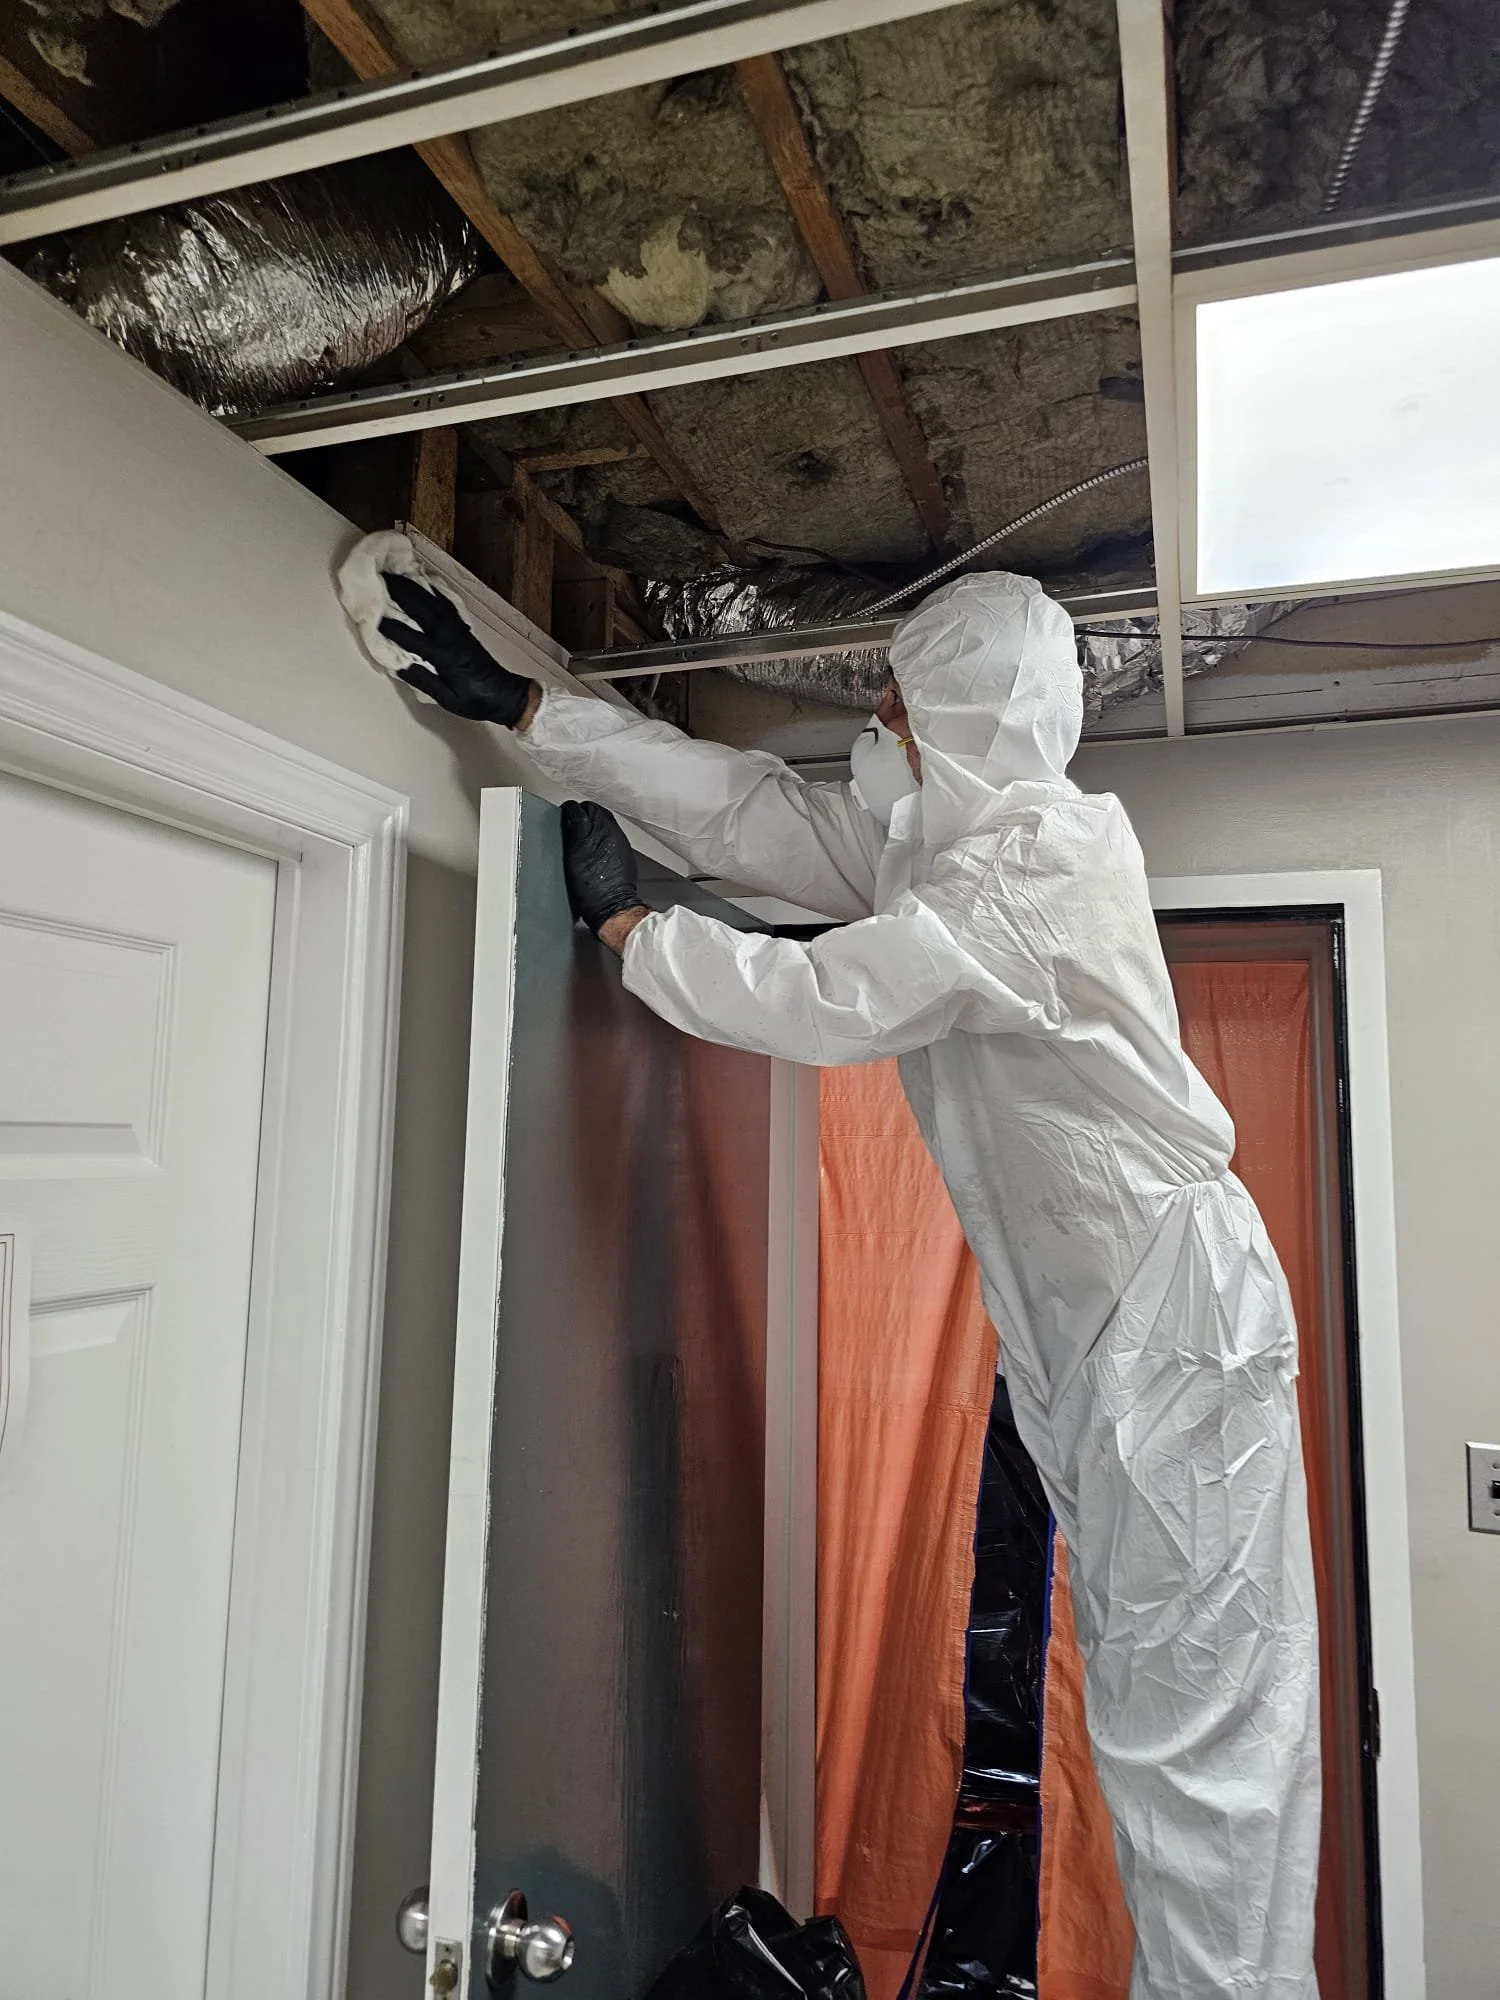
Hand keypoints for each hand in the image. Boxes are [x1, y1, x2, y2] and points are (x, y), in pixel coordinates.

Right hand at [379, 572, 533, 725]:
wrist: (504, 692)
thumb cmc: (476, 699)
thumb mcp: (448, 699)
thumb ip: (425, 682)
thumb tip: (401, 667)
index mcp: (446, 659)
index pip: (415, 640)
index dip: (395, 630)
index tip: (376, 619)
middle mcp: (452, 640)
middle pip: (424, 612)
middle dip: (403, 594)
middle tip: (382, 579)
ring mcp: (459, 630)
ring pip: (435, 604)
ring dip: (415, 588)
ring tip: (397, 575)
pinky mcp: (464, 628)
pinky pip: (447, 605)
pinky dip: (434, 592)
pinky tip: (424, 583)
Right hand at [560, 801, 648, 942]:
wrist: (611, 908)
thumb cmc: (593, 887)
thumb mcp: (574, 854)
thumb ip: (575, 828)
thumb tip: (571, 811)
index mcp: (603, 829)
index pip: (585, 807)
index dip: (571, 811)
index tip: (563, 817)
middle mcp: (615, 834)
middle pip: (596, 813)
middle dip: (582, 816)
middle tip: (569, 826)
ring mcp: (620, 845)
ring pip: (604, 825)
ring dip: (591, 828)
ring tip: (579, 839)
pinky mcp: (623, 856)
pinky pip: (610, 840)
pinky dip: (599, 841)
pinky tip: (591, 853)